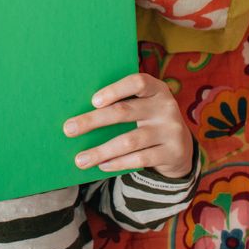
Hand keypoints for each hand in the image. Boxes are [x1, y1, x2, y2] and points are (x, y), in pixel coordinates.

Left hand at [63, 73, 193, 178]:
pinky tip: (102, 165)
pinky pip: (140, 159)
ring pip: (129, 140)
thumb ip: (122, 104)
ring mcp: (171, 130)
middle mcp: (166, 107)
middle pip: (124, 112)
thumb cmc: (148, 120)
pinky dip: (118, 163)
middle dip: (93, 121)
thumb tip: (79, 113)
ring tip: (80, 159)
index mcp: (157, 89)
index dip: (115, 90)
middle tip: (68, 129)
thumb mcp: (143, 106)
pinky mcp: (172, 153)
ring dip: (101, 151)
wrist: (180, 147)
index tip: (93, 101)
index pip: (138, 82)